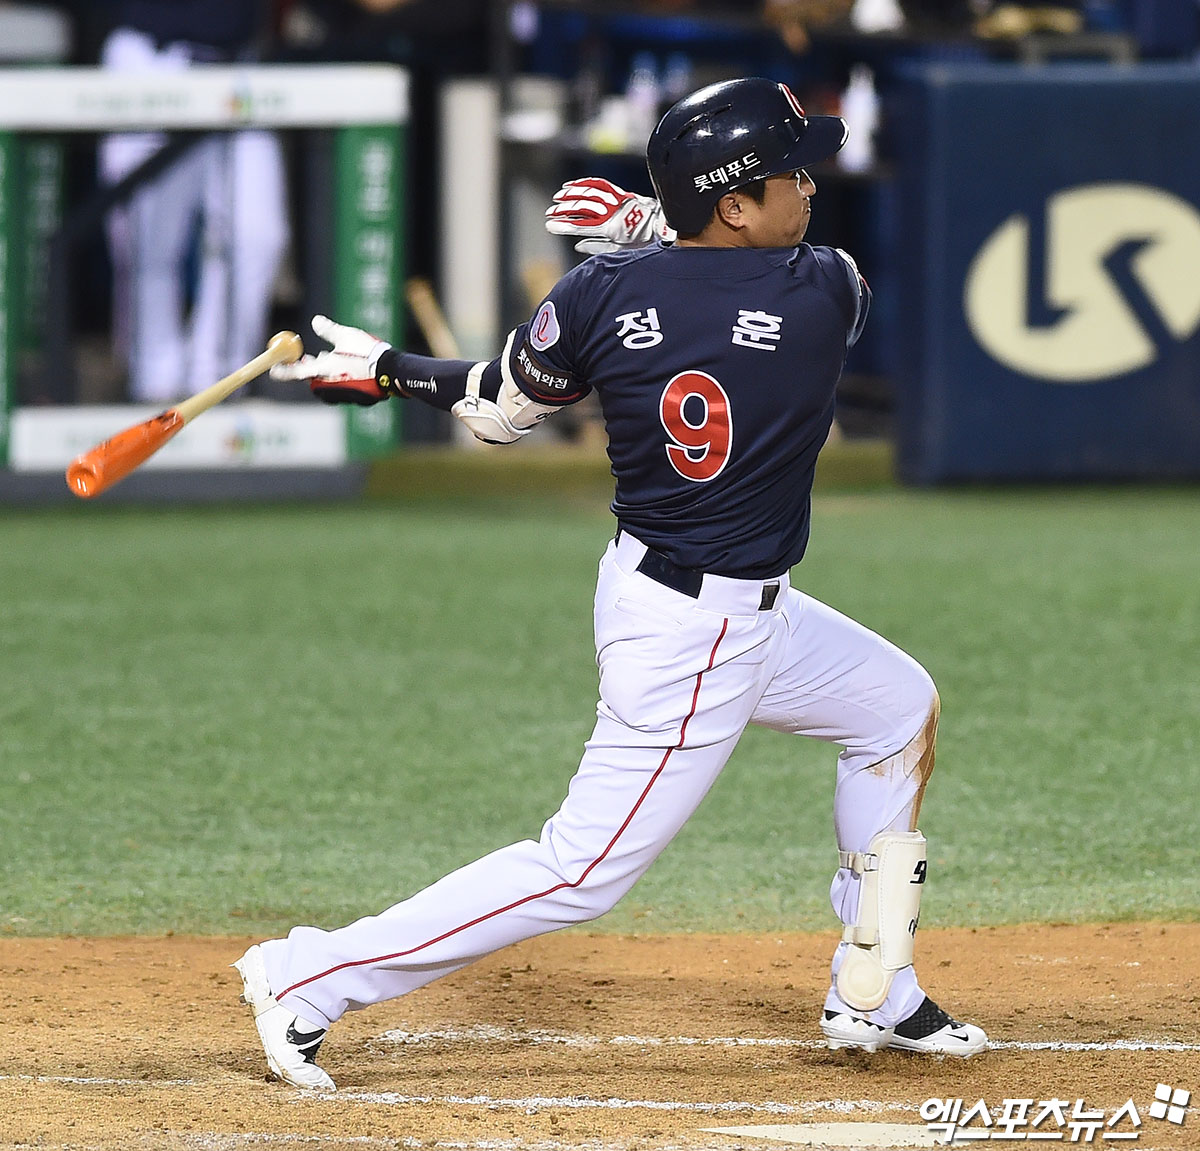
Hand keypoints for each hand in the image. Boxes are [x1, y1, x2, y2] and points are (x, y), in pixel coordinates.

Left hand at [269, 315, 392, 404]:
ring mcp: (341, 394)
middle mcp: (328, 385)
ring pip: (325, 382)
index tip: (272, 371)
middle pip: (311, 378)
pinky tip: (347, 367)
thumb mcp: (345, 335)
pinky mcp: (354, 397)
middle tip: (306, 358)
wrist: (389, 371)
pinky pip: (340, 387)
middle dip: (307, 368)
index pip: (294, 373)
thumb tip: (315, 321)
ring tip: (327, 357)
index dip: (282, 371)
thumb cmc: (365, 352)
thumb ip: (327, 330)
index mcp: (322, 370)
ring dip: (324, 371)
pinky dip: (338, 377)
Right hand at [544, 177, 674, 253]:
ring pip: (587, 194)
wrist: (662, 224)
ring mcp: (615, 200)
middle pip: (581, 208)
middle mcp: (611, 212)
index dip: (564, 225)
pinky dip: (583, 184)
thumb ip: (597, 247)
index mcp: (610, 229)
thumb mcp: (620, 250)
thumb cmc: (641, 242)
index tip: (550, 225)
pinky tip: (571, 185)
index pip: (581, 226)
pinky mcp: (619, 192)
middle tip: (550, 213)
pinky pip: (598, 184)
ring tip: (556, 198)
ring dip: (570, 196)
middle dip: (563, 210)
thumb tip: (578, 245)